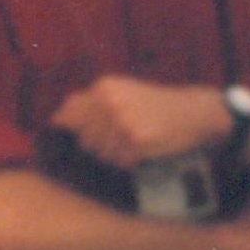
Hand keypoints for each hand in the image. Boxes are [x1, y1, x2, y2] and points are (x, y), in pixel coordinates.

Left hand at [50, 75, 228, 169]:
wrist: (194, 112)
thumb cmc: (153, 105)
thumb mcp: (121, 92)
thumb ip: (89, 103)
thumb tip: (55, 118)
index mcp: (103, 88)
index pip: (67, 116)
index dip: (78, 129)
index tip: (96, 131)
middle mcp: (110, 102)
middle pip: (83, 139)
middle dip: (99, 143)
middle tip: (125, 135)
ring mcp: (123, 122)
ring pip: (99, 153)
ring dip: (115, 153)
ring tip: (135, 140)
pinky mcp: (136, 141)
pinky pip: (118, 161)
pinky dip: (129, 160)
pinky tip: (143, 148)